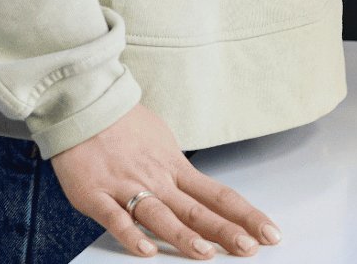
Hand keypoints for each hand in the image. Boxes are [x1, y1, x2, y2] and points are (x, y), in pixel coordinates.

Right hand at [51, 104, 279, 258]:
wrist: (87, 108)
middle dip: (226, 231)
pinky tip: (146, 251)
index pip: (219, 195)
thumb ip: (179, 172)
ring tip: (206, 254)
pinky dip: (130, 235)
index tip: (268, 231)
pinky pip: (115, 219)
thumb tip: (199, 190)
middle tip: (250, 249)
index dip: (245, 215)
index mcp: (177, 168)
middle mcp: (158, 180)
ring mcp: (127, 188)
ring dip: (184, 237)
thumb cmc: (126, 127)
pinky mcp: (95, 195)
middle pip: (198, 210)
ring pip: (161, 216)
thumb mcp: (164, 144)